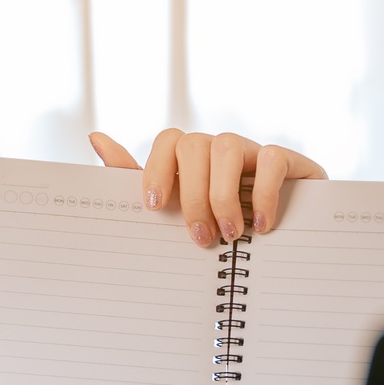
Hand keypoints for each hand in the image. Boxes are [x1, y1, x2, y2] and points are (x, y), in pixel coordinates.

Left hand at [89, 130, 326, 245]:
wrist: (283, 247)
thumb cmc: (219, 228)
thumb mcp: (173, 212)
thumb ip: (135, 178)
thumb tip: (95, 136)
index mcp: (191, 160)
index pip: (168, 140)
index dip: (157, 169)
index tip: (153, 208)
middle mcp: (219, 149)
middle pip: (193, 145)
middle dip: (192, 195)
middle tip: (201, 238)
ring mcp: (253, 151)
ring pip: (226, 146)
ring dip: (223, 195)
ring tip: (232, 234)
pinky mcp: (288, 160)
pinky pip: (271, 157)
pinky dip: (264, 193)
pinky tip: (263, 225)